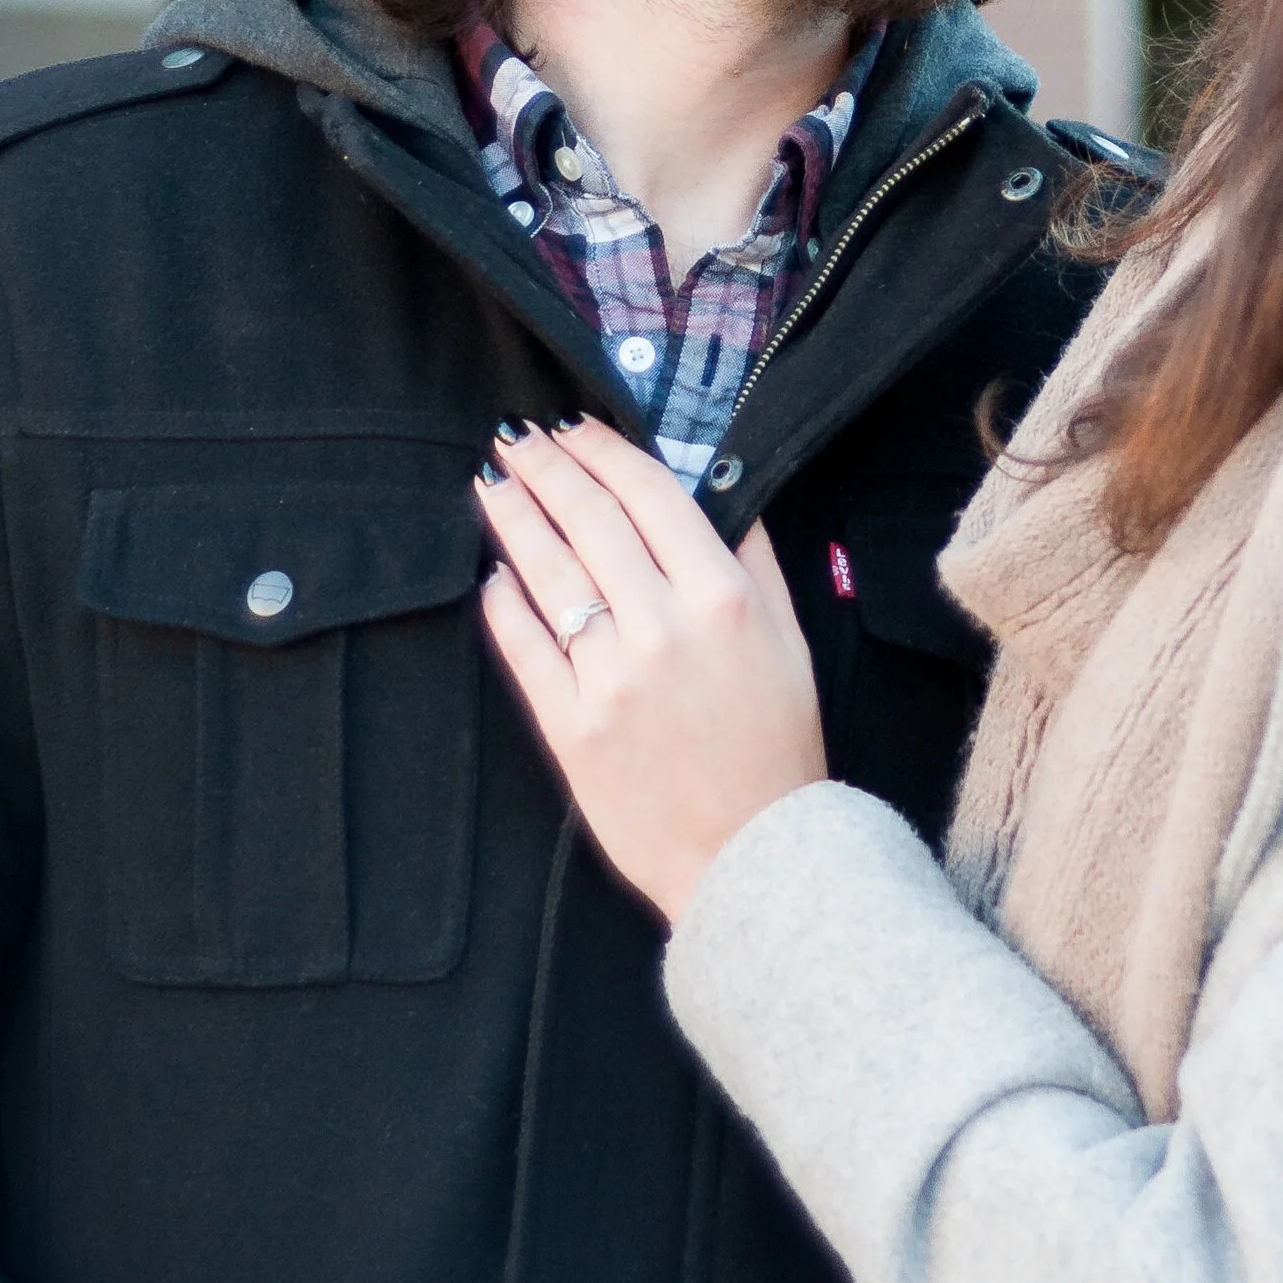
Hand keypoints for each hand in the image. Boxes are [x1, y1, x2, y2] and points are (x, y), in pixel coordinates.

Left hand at [474, 420, 827, 923]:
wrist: (752, 857)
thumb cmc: (778, 749)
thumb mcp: (791, 641)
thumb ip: (753, 561)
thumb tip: (715, 491)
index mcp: (724, 598)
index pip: (648, 493)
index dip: (601, 449)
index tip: (573, 425)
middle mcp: (663, 629)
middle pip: (588, 521)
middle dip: (545, 467)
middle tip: (515, 437)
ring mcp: (611, 680)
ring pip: (548, 574)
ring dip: (514, 519)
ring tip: (491, 484)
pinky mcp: (572, 729)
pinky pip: (525, 648)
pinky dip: (504, 603)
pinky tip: (494, 573)